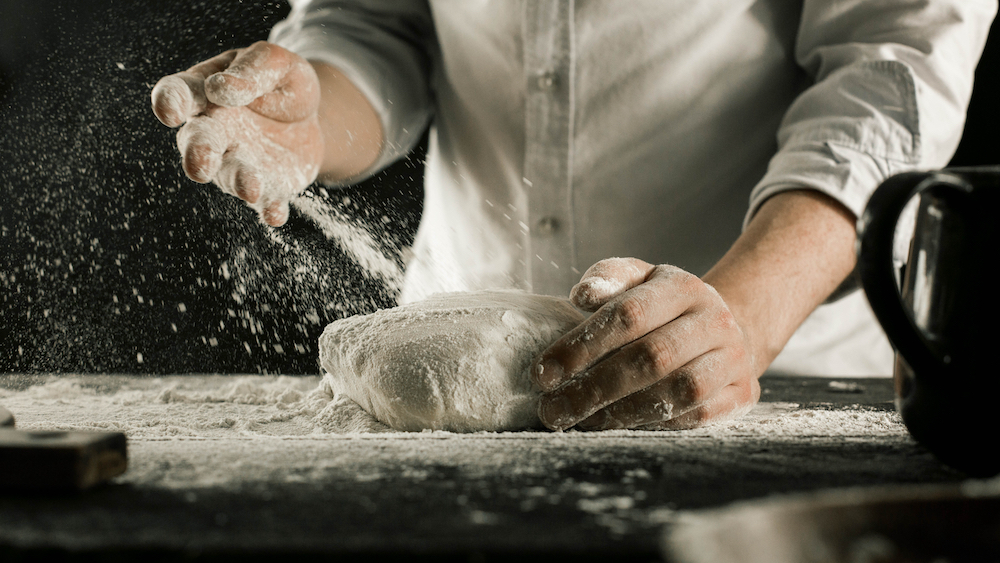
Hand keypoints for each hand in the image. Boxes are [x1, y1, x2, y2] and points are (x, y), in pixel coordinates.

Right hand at [151, 41, 322, 225]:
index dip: (170, 102)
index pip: (179, 93)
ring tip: (251, 188)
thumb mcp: (278, 63)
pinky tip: (275, 215)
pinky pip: (264, 200)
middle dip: (198, 153)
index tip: (170, 112)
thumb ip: (252, 70)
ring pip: (228, 175)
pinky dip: (268, 209)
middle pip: (197, 142)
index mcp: (205, 92)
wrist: (314, 117)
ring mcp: (236, 161)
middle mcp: (213, 131)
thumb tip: (220, 88)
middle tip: (201, 164)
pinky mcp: (264, 186)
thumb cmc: (283, 82)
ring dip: (238, 182)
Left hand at [531, 257, 760, 430]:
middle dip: (594, 388)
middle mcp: (713, 320)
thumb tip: (582, 295)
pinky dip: (655, 425)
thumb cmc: (663, 307)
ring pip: (677, 391)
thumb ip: (608, 279)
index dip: (581, 346)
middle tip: (554, 410)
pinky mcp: (742, 393)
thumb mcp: (637, 279)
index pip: (628, 315)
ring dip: (623, 413)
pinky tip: (620, 428)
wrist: (726, 329)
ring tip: (583, 422)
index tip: (544, 373)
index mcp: (681, 287)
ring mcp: (733, 358)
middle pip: (651, 357)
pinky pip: (697, 417)